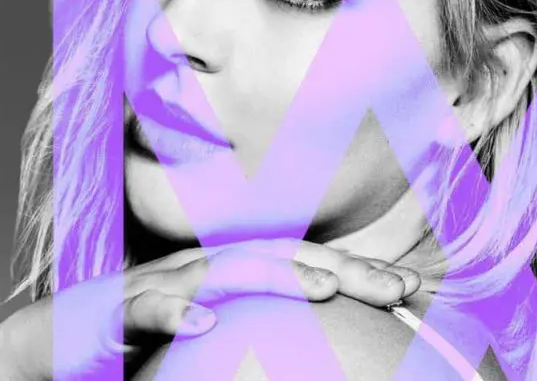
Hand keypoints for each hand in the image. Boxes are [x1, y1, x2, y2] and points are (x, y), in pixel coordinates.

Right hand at [0, 239, 419, 379]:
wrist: (71, 328)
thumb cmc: (156, 323)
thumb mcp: (222, 320)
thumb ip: (267, 318)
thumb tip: (318, 334)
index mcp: (237, 269)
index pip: (307, 262)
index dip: (358, 270)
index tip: (409, 287)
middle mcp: (212, 267)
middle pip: (285, 257)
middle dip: (343, 268)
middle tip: (396, 287)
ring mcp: (171, 282)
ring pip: (227, 270)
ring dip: (277, 275)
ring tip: (326, 287)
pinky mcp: (125, 309)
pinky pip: (152, 309)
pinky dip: (178, 314)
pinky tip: (206, 327)